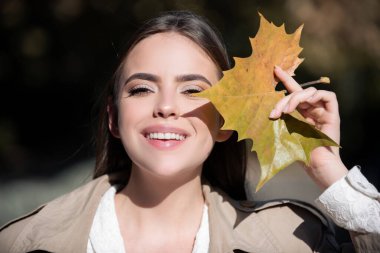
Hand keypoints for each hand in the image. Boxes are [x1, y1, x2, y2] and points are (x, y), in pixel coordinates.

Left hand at [270, 66, 347, 189]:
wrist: (315, 165)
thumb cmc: (299, 153)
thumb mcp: (284, 132)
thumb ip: (280, 120)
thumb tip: (267, 112)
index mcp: (300, 114)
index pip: (292, 93)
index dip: (285, 80)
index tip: (275, 69)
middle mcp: (311, 110)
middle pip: (298, 93)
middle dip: (284, 99)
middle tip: (275, 112)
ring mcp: (322, 111)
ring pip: (310, 92)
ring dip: (296, 98)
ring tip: (287, 110)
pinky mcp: (332, 113)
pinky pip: (328, 96)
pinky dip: (315, 96)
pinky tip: (305, 104)